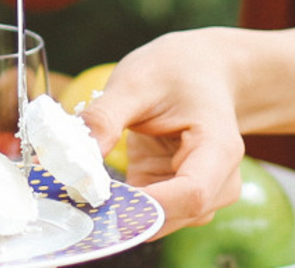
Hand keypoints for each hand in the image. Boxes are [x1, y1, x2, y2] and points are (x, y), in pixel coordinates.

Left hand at [78, 28, 248, 237]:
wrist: (202, 71)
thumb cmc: (176, 71)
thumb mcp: (135, 82)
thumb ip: (104, 117)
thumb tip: (75, 157)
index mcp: (218, 148)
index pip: (192, 194)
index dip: (149, 206)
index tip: (102, 199)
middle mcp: (219, 180)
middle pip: (174, 216)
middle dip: (125, 211)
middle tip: (77, 192)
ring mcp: (202, 194)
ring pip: (160, 223)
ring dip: (121, 212)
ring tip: (88, 183)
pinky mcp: (177, 198)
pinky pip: (150, 216)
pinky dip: (123, 207)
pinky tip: (101, 188)